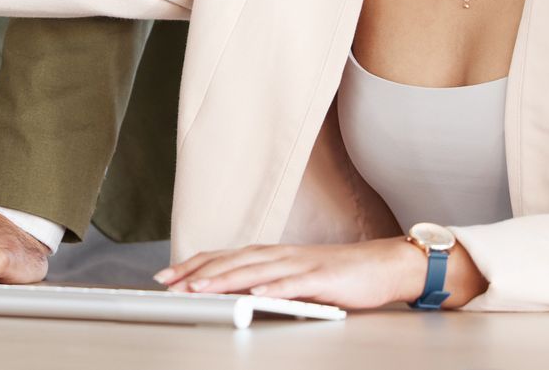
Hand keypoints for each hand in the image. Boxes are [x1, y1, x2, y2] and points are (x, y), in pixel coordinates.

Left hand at [155, 237, 455, 309]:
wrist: (381, 266)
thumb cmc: (337, 275)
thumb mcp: (294, 278)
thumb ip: (266, 282)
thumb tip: (233, 293)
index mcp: (272, 254)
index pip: (224, 257)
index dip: (194, 265)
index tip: (166, 276)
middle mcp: (281, 254)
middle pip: (232, 261)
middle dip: (197, 272)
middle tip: (170, 283)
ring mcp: (300, 264)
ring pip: (255, 270)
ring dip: (225, 279)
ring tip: (200, 288)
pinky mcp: (321, 278)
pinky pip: (293, 284)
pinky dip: (272, 288)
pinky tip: (254, 294)